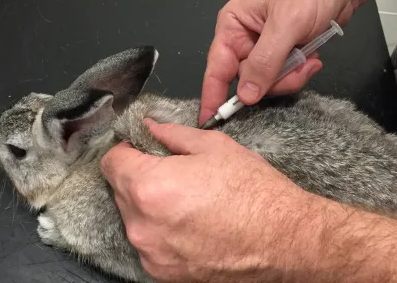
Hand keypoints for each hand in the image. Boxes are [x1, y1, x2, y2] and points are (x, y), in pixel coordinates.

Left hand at [102, 119, 396, 281]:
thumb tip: (150, 127)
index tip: (140, 148)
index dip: (126, 150)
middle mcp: (142, 225)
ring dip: (150, 204)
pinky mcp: (163, 273)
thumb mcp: (214, 147)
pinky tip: (191, 223)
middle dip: (139, 175)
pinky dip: (161, 229)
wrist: (285, 240)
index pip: (111, 162)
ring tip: (186, 199)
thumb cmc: (253, 192)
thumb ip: (172, 134)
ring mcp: (151, 253)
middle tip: (171, 171)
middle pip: (121, 189)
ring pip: (134, 217)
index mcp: (150, 187)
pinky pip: (149, 242)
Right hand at [199, 0, 359, 124]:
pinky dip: (298, 73)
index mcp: (233, 26)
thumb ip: (264, 61)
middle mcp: (243, 39)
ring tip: (306, 58)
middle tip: (294, 68)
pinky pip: (282, 78)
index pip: (217, 67)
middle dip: (271, 82)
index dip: (213, 95)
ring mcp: (263, 49)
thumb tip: (246, 94)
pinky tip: (310, 57)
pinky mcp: (280, 55)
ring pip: (266, 83)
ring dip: (289, 76)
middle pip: (246, 81)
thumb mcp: (286, 24)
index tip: (210, 119)